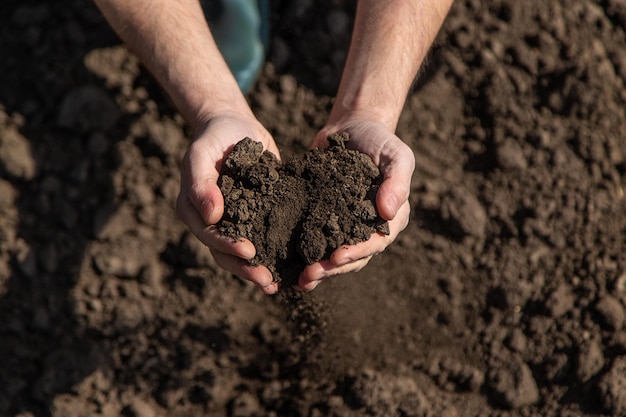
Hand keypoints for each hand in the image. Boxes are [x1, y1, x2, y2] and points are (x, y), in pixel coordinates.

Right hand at [176, 112, 280, 293]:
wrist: (234, 126)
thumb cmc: (213, 138)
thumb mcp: (201, 154)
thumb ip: (201, 183)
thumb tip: (211, 217)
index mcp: (195, 211)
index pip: (209, 236)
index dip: (227, 246)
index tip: (249, 252)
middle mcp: (213, 223)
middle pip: (226, 254)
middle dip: (246, 269)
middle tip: (267, 280)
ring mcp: (236, 222)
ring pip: (245, 254)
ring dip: (259, 269)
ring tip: (278, 284)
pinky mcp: (258, 217)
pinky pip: (265, 239)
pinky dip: (276, 254)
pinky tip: (294, 266)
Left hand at [297, 117, 414, 290]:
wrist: (352, 127)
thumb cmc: (379, 140)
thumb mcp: (396, 155)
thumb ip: (397, 181)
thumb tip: (388, 212)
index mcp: (390, 220)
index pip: (376, 243)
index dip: (357, 252)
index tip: (337, 256)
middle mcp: (368, 230)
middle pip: (352, 258)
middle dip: (331, 269)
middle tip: (310, 276)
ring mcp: (344, 227)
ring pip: (332, 257)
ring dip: (317, 270)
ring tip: (298, 280)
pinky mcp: (322, 220)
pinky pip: (314, 241)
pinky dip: (302, 255)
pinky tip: (285, 265)